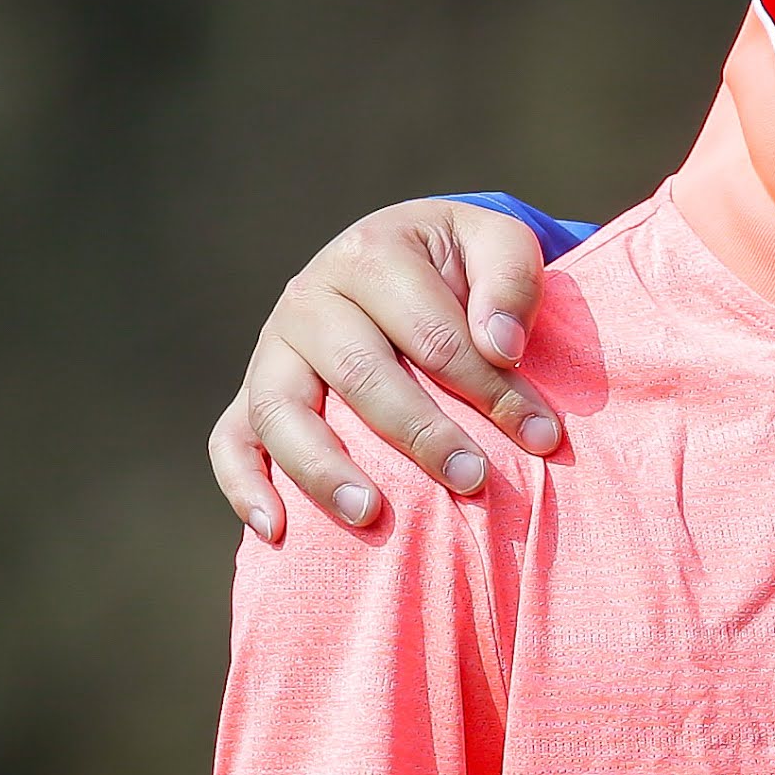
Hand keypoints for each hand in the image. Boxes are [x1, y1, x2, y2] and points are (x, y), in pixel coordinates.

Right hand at [208, 201, 567, 541]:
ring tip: (369, 514)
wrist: (403, 261)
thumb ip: (511, 280)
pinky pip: (230, 442)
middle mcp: (309, 300)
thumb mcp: (497, 244)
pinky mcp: (252, 395)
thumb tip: (500, 345)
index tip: (544, 437)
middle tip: (473, 480)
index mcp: (369, 256)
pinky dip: (244, 486)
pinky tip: (276, 531)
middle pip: (360, 374)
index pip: (433, 336)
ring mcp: (273, 351)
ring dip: (322, 467)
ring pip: (281, 410)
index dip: (492, 389)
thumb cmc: (461, 265)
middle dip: (422, 433)